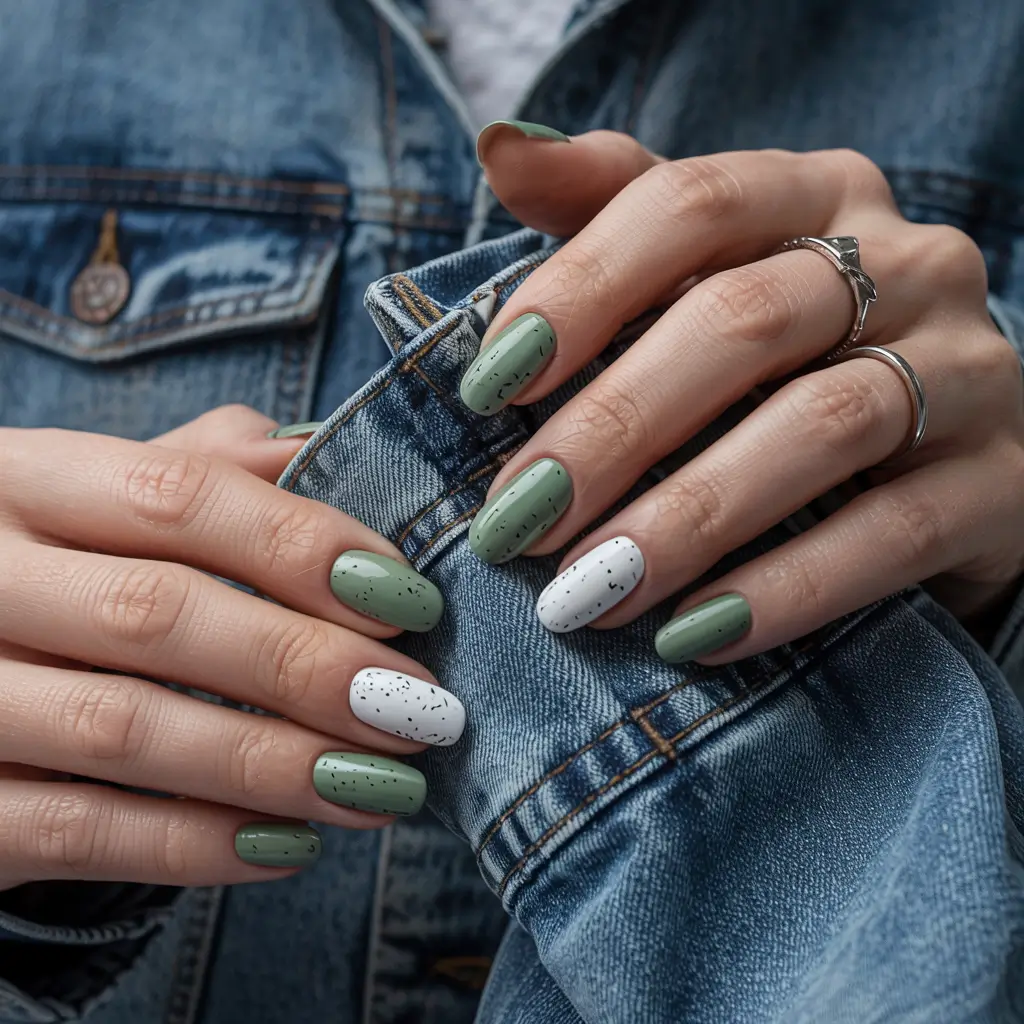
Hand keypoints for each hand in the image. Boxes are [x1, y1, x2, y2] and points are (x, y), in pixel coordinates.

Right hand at [0, 405, 462, 888]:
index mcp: (22, 480)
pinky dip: (196, 845)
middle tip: (417, 707)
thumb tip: (321, 450)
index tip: (406, 599)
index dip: (301, 545)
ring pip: (124, 730)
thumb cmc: (50, 568)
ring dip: (275, 764)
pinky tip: (291, 844)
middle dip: (307, 663)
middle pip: (156, 613)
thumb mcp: (100, 498)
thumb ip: (202, 467)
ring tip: (384, 783)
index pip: (176, 494)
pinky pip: (78, 833)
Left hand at [472, 124, 1023, 662]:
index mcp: (815, 194)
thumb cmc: (784, 361)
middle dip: (614, 427)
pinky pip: (894, 535)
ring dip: (689, 516)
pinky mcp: (1002, 482)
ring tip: (589, 590)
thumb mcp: (701, 275)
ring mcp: (968, 367)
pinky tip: (694, 636)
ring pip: (823, 428)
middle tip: (519, 517)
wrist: (930, 454)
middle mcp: (907, 261)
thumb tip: (500, 151)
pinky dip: (786, 589)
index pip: (688, 203)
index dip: (581, 290)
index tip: (488, 388)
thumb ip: (609, 213)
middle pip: (744, 322)